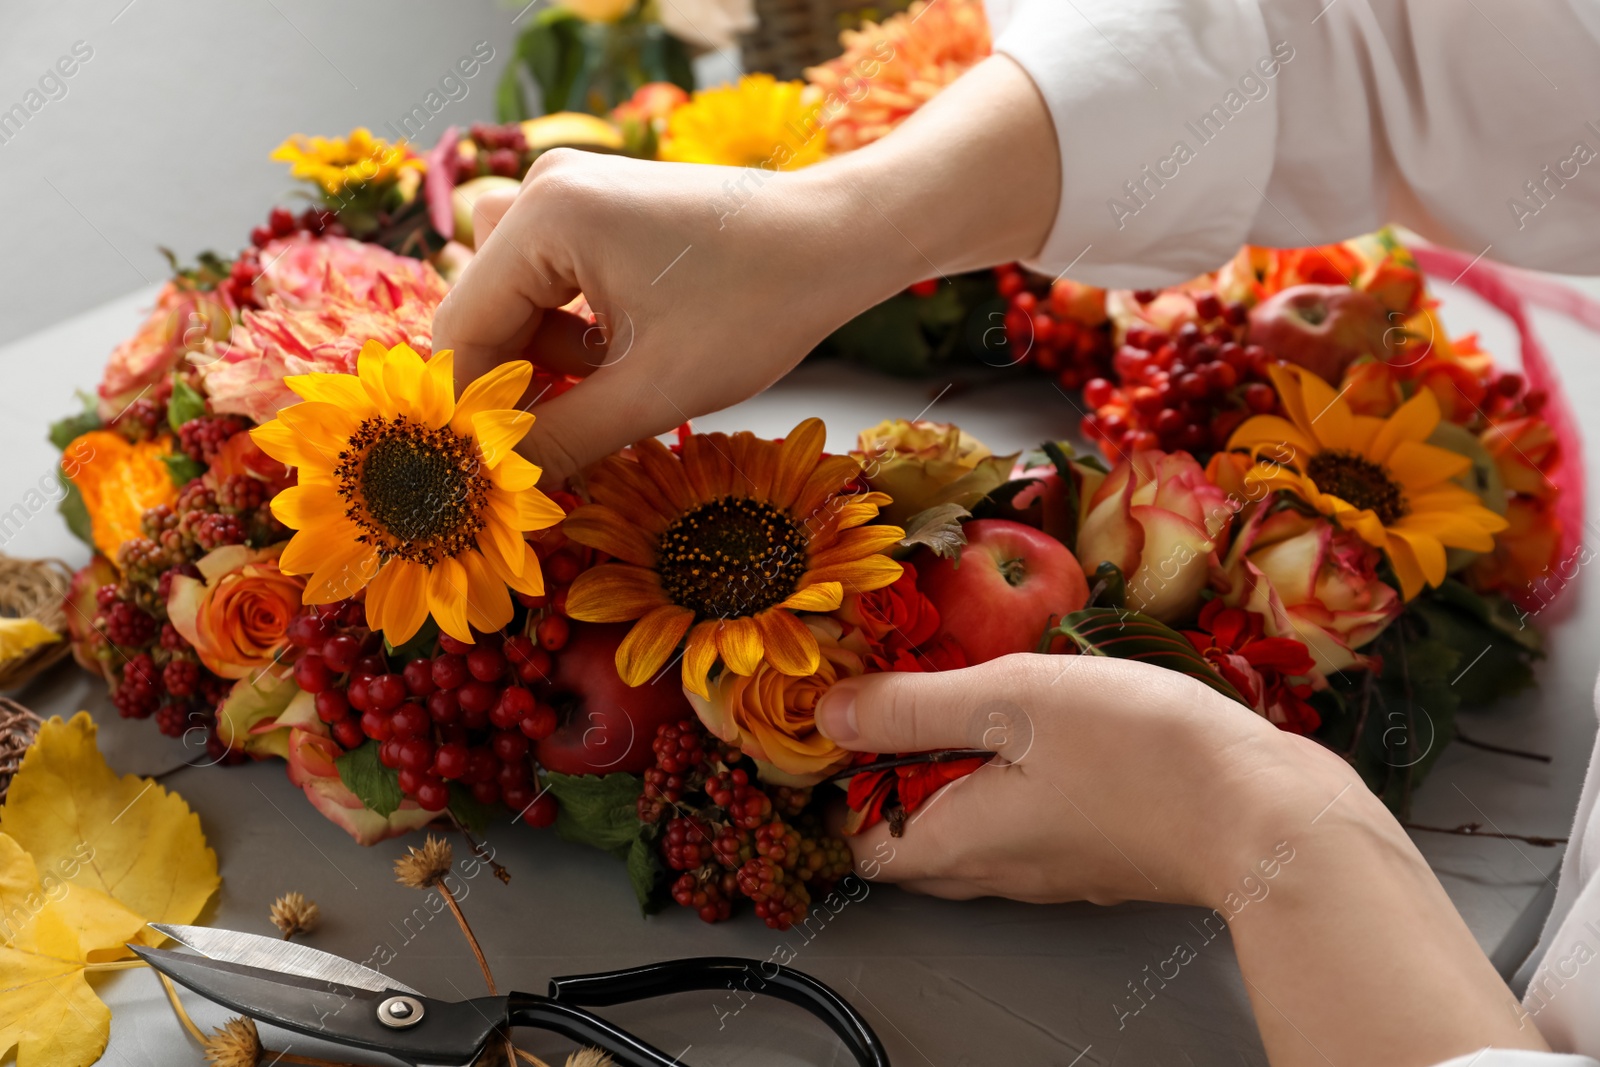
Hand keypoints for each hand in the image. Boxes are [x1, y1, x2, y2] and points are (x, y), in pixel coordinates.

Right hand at [431, 150, 898, 486]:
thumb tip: (496, 484)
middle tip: (546, 451)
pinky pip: (553, 283)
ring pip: (517, 303)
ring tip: (609, 395)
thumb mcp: (655, 390)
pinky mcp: (598, 209)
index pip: (463, 328)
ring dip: (546, 362)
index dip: (469, 410)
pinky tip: (621, 362)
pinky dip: (573, 334)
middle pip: (484, 312)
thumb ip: (564, 439)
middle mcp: (543, 188)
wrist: (838, 241)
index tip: (485, 472)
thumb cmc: (761, 305)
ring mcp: (571, 193)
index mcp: (545, 216)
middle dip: (512, 385)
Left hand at [817, 654, 1545, 1064]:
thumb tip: (831, 714)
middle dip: (894, 778)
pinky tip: (1044, 724)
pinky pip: (1031, 821)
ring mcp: (1055, 866)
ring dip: (957, 772)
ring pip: (975, 829)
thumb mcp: (1010, 701)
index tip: (850, 721)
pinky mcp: (1103, 850)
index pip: (861, 846)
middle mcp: (1000, 870)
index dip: (840, 789)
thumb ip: (914, 708)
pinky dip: (1015, 778)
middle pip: (914, 840)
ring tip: (972, 698)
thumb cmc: (1143, 755)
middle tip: (904, 701)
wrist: (1270, 812)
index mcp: (960, 841)